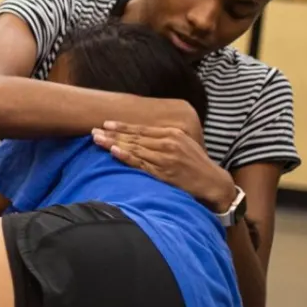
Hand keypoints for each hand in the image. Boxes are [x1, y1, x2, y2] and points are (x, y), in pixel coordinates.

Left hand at [92, 122, 237, 210]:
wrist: (213, 182)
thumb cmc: (196, 164)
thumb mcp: (184, 143)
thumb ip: (165, 137)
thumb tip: (144, 134)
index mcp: (172, 134)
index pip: (141, 129)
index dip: (122, 126)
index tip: (105, 123)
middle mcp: (168, 143)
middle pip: (134, 137)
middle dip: (112, 133)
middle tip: (93, 130)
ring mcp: (165, 158)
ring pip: (134, 148)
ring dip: (113, 143)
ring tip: (97, 139)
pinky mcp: (164, 173)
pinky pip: (141, 163)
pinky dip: (126, 156)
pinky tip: (114, 151)